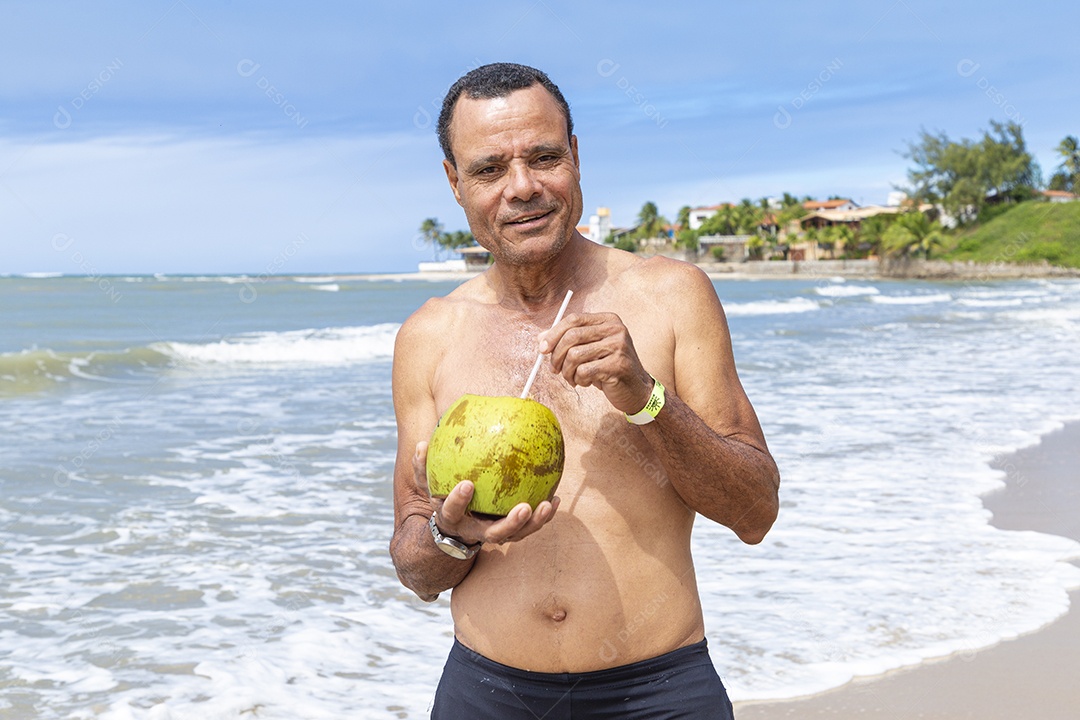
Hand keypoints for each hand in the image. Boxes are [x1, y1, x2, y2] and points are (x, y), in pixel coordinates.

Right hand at [413, 441, 559, 545]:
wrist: (454, 527)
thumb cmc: (442, 495)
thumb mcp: (427, 483)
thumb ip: (422, 467)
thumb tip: (421, 444)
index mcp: (452, 518)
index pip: (452, 511)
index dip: (458, 500)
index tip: (467, 484)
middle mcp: (474, 532)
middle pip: (493, 535)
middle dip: (509, 524)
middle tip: (524, 508)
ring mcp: (494, 535)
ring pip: (516, 535)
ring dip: (533, 523)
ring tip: (547, 505)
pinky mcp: (510, 533)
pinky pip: (529, 527)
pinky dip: (543, 516)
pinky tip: (555, 499)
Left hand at [538, 312, 652, 414]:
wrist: (635, 389)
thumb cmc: (608, 367)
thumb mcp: (589, 350)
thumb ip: (568, 341)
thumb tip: (540, 339)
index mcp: (608, 320)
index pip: (574, 319)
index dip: (554, 334)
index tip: (542, 349)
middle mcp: (615, 329)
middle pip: (572, 336)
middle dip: (557, 356)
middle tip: (554, 369)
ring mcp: (619, 346)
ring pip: (575, 355)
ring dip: (568, 372)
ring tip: (573, 378)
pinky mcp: (618, 365)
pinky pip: (584, 371)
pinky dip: (579, 380)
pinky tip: (586, 382)